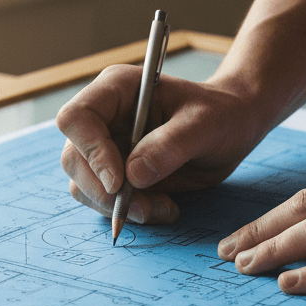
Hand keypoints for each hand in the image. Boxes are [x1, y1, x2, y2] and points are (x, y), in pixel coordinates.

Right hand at [56, 65, 266, 223]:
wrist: (232, 129)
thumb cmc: (220, 114)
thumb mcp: (205, 124)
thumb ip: (170, 145)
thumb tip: (132, 176)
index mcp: (116, 91)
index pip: (76, 119)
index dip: (90, 151)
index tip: (120, 181)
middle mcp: (103, 119)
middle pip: (73, 159)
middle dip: (103, 191)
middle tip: (143, 207)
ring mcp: (106, 149)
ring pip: (83, 186)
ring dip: (117, 207)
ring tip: (161, 208)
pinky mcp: (116, 176)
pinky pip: (105, 202)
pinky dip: (130, 214)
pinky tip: (163, 208)